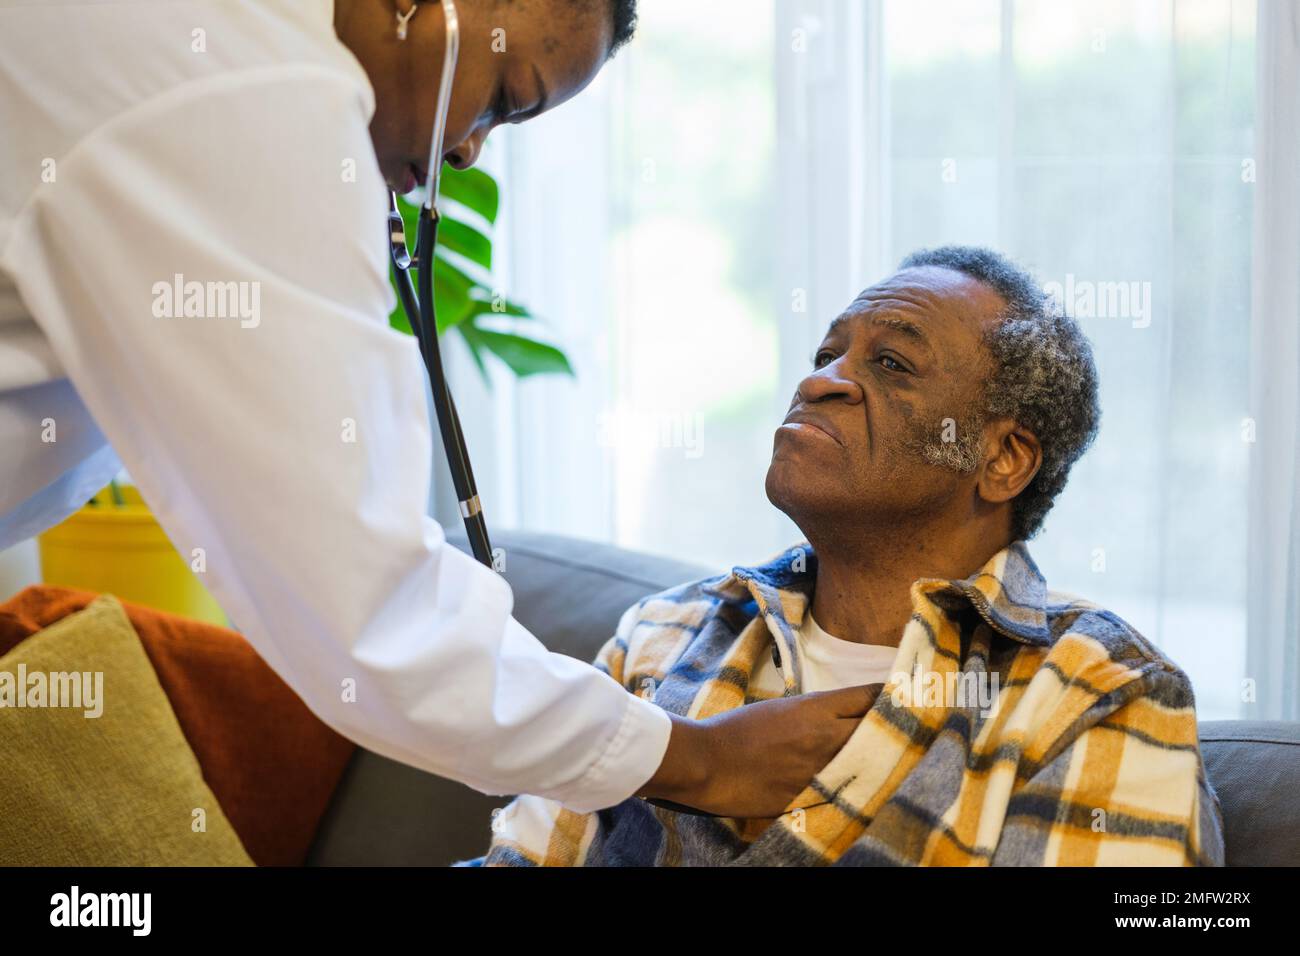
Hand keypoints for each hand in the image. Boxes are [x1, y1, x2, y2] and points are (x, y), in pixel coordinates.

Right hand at [636, 683, 883, 817]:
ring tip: (902, 757)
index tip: (906, 694)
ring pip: (870, 762)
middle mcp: (826, 737)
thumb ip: (815, 712)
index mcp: (816, 709)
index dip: (892, 694)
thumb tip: (843, 717)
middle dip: (897, 727)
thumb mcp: (780, 708)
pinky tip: (868, 787)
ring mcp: (822, 769)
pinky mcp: (812, 796)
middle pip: (879, 729)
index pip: (869, 696)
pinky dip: (859, 786)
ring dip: (884, 758)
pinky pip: (847, 790)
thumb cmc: (737, 729)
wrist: (708, 763)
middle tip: (914, 727)